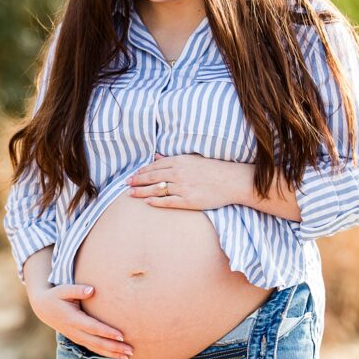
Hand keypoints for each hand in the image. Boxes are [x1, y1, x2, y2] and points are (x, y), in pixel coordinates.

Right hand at [28, 284, 133, 358]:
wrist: (43, 308)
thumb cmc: (56, 296)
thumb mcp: (63, 290)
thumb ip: (77, 290)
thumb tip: (92, 289)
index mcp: (72, 319)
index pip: (93, 328)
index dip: (107, 332)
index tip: (121, 336)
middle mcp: (75, 331)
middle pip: (97, 342)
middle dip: (114, 347)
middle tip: (131, 350)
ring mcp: (76, 337)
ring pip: (96, 348)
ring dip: (112, 353)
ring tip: (128, 356)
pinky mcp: (78, 339)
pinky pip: (93, 348)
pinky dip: (105, 353)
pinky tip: (118, 355)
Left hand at [126, 152, 252, 209]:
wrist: (232, 181)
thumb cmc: (213, 169)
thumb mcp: (193, 159)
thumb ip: (173, 158)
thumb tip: (156, 155)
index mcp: (180, 161)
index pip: (155, 166)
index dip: (142, 171)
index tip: (133, 175)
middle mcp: (179, 173)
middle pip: (153, 177)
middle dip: (137, 181)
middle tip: (126, 184)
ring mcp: (183, 187)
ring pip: (157, 189)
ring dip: (142, 192)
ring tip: (130, 194)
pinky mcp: (189, 200)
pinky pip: (168, 201)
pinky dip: (156, 202)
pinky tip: (147, 202)